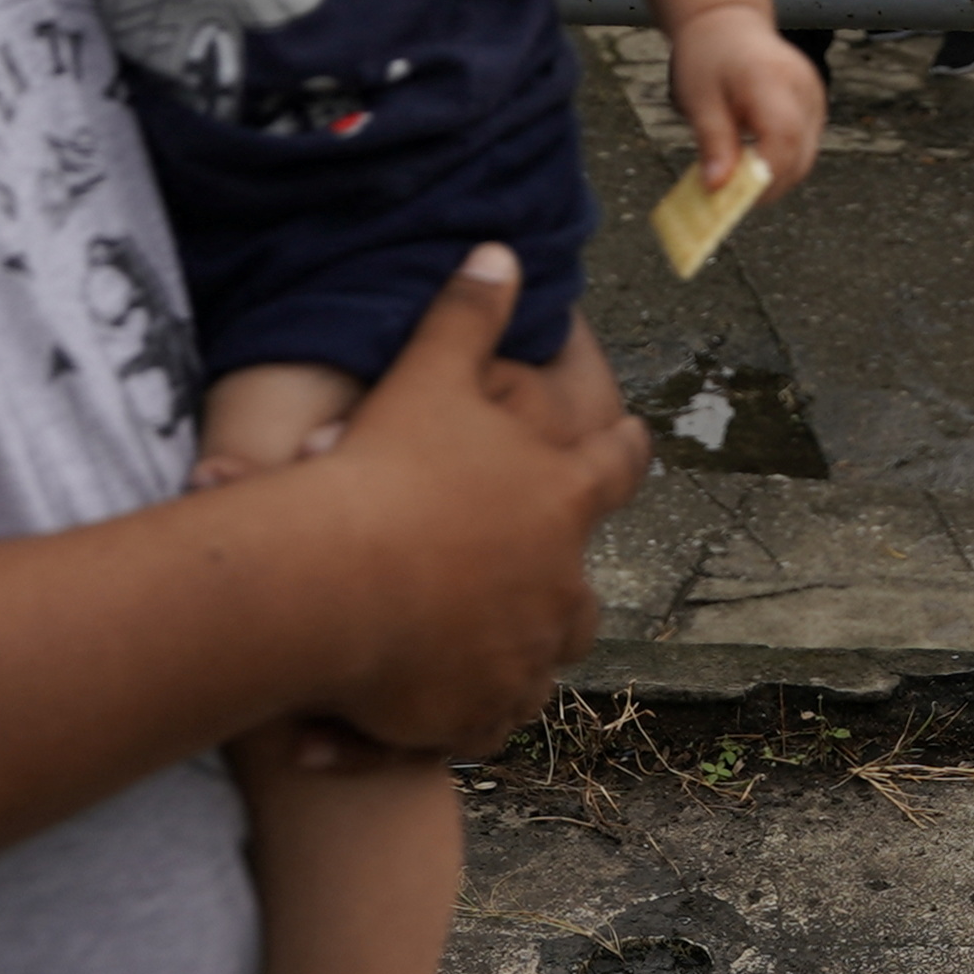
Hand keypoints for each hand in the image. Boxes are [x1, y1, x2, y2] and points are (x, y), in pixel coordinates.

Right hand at [301, 250, 643, 756]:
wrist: (333, 581)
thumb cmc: (381, 468)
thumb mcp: (427, 375)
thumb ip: (467, 314)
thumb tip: (500, 248)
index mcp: (560, 497)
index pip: (618, 467)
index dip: (628, 452)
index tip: (640, 441)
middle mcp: (559, 584)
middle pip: (584, 592)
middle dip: (562, 585)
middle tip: (541, 578)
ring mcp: (523, 656)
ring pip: (537, 664)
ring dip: (514, 656)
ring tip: (480, 652)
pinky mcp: (477, 716)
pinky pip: (480, 725)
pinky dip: (455, 720)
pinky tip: (421, 720)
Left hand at [668, 4, 829, 199]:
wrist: (727, 22)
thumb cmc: (708, 56)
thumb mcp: (699, 98)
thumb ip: (713, 142)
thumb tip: (718, 187)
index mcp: (771, 79)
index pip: (784, 137)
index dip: (765, 175)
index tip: (736, 197)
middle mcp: (802, 87)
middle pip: (800, 153)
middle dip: (768, 184)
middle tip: (732, 199)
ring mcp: (814, 95)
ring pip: (806, 155)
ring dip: (776, 176)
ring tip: (739, 178)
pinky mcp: (815, 104)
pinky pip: (805, 145)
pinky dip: (782, 161)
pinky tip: (753, 160)